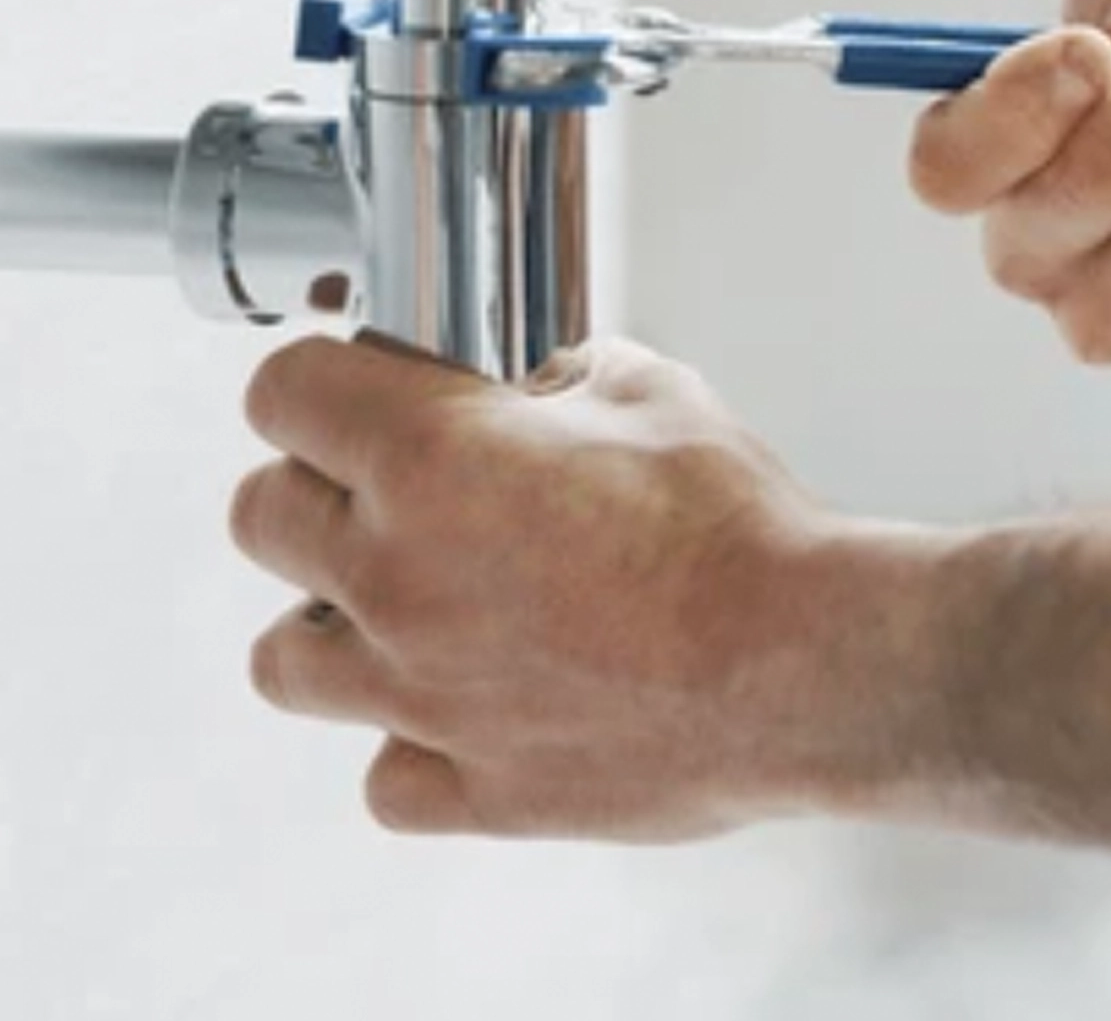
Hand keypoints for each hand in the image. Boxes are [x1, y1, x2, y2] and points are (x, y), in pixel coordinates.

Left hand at [233, 336, 885, 841]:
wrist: (799, 658)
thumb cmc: (734, 525)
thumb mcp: (655, 392)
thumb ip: (573, 376)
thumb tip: (547, 389)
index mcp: (433, 457)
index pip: (285, 391)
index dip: (313, 380)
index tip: (341, 389)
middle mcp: (398, 574)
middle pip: (260, 516)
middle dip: (310, 489)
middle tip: (380, 490)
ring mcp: (421, 692)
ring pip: (284, 659)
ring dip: (329, 622)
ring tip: (404, 607)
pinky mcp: (473, 785)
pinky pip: (385, 776)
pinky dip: (413, 741)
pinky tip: (471, 708)